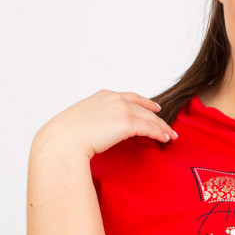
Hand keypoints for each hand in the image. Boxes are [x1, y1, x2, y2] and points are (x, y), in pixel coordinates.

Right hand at [34, 89, 177, 159]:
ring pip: (149, 117)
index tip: (155, 107)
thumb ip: (95, 120)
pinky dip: (159, 133)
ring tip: (171, 135)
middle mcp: (115, 99)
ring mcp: (121, 109)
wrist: (63, 139)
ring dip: (162, 127)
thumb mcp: (82, 120)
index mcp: (104, 96)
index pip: (130, 97)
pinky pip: (149, 128)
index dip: (145, 103)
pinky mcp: (126, 123)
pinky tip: (165, 139)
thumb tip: (98, 130)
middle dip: (157, 117)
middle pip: (144, 108)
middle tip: (167, 126)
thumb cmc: (67, 135)